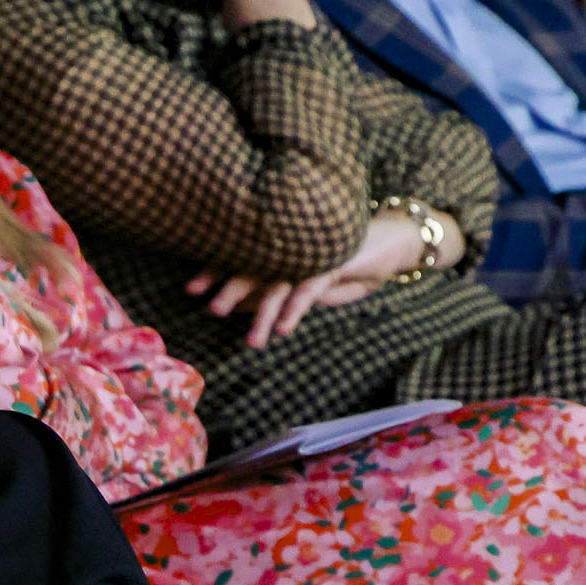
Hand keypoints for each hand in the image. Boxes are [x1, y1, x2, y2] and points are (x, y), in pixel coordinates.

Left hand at [183, 209, 437, 344]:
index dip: (215, 271)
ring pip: (279, 283)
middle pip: (252, 268)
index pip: (241, 258)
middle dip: (229, 290)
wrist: (395, 242)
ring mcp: (312, 252)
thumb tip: (239, 306)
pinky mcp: (335, 260)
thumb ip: (276, 291)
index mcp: (282, 248)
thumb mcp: (309, 283)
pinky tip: (283, 330)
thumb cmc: (347, 263)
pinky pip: (309, 288)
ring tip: (251, 341)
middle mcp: (293, 247)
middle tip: (210, 310)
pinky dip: (295, 310)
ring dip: (262, 313)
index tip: (191, 289)